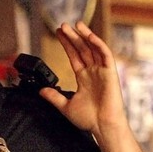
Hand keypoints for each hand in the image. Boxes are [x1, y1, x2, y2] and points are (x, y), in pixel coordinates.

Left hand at [40, 21, 126, 135]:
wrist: (102, 126)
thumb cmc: (89, 119)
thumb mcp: (66, 106)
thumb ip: (54, 97)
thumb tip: (41, 91)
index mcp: (84, 78)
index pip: (74, 56)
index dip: (67, 44)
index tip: (58, 34)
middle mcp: (93, 72)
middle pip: (82, 49)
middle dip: (73, 37)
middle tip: (62, 25)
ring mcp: (102, 71)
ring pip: (93, 48)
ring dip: (84, 36)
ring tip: (75, 25)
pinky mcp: (110, 73)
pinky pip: (105, 54)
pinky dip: (98, 44)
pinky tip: (89, 36)